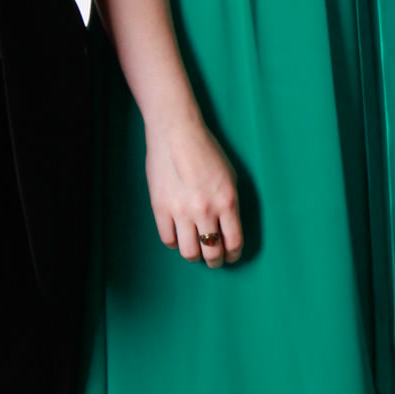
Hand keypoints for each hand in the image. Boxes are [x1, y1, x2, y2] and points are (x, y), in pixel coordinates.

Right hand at [146, 115, 243, 266]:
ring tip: (196, 251)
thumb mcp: (229, 177)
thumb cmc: (206, 151)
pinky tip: (179, 236)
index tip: (231, 257)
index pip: (234, 242)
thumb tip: (226, 229)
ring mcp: (181, 211)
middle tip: (214, 259)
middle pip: (212, 252)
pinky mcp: (160, 208)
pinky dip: (175, 243)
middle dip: (216, 261)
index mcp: (227, 202)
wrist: (176, 133)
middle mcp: (205, 210)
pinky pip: (168, 240)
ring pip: (189, 253)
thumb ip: (229, 204)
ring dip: (195, 256)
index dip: (233, 255)